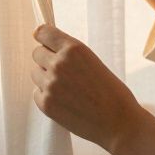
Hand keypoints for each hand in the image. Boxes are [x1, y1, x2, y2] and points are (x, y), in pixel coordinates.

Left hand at [31, 24, 142, 154]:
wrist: (118, 122)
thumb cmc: (112, 92)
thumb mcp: (93, 62)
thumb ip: (71, 55)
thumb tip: (48, 49)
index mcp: (73, 49)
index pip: (43, 32)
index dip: (43, 38)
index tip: (45, 43)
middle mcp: (59, 64)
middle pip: (37, 53)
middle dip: (46, 60)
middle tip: (63, 72)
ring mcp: (50, 84)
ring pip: (35, 74)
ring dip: (45, 78)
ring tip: (67, 89)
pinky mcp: (46, 103)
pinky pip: (37, 93)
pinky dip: (47, 96)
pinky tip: (65, 102)